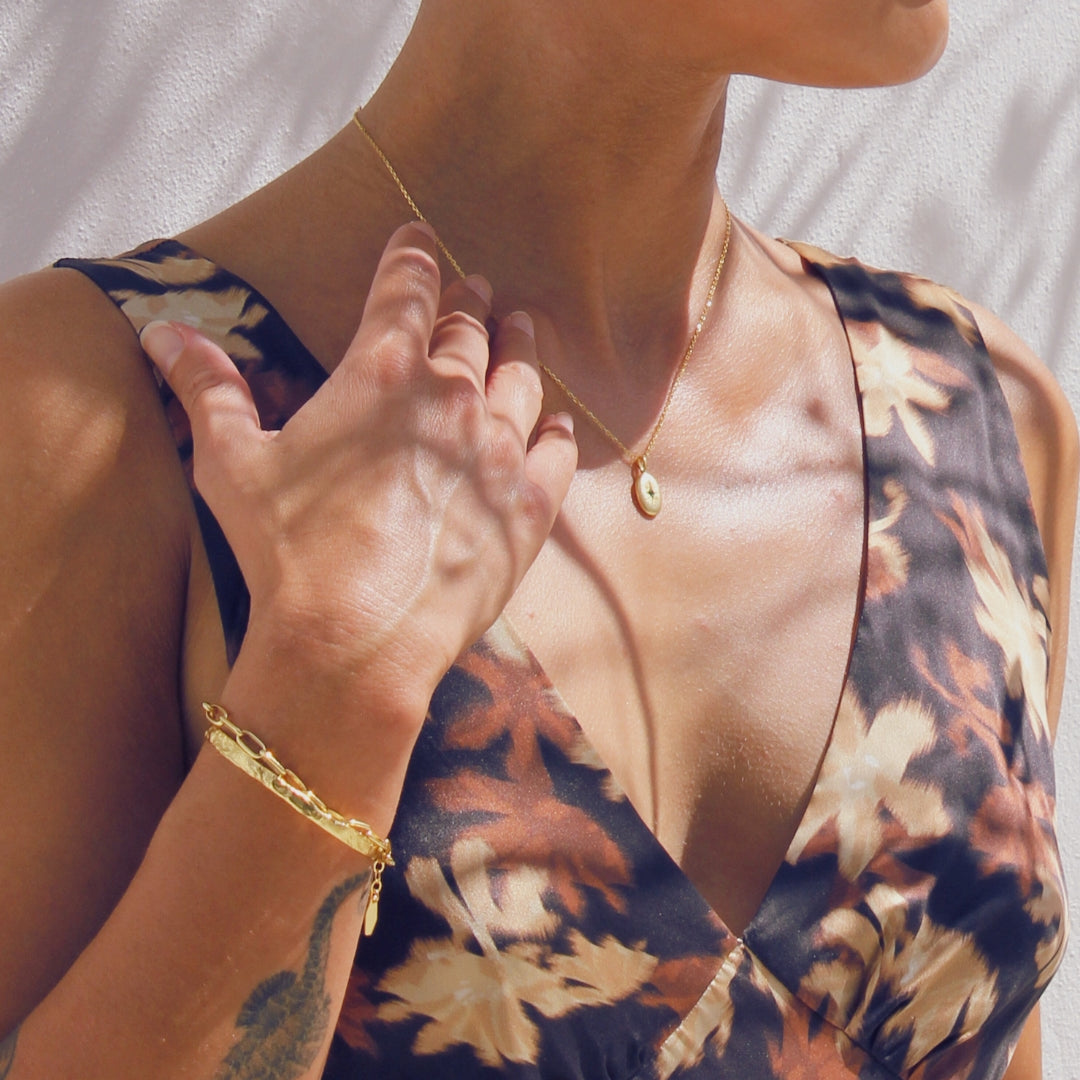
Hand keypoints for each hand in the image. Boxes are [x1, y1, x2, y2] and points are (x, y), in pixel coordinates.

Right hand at [141, 222, 576, 726]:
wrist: (355, 642)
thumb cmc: (287, 550)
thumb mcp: (232, 462)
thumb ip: (208, 388)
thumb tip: (163, 333)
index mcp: (382, 372)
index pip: (405, 290)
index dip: (412, 257)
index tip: (419, 237)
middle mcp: (453, 399)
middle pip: (469, 332)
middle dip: (469, 303)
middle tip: (476, 290)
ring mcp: (499, 453)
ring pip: (522, 379)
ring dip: (521, 347)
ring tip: (524, 329)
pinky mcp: (528, 509)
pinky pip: (555, 452)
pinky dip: (555, 429)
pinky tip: (556, 421)